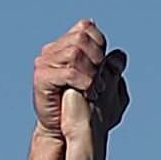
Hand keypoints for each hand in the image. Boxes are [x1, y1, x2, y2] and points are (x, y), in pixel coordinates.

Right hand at [32, 20, 126, 139]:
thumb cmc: (84, 109)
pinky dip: (84, 82)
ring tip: (95, 89)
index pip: (86, 27)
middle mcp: (52, 50)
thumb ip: (113, 69)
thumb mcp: (105, 86)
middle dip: (96, 59)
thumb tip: (119, 55)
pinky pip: (68, 72)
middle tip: (101, 80)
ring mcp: (44, 63)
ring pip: (75, 53)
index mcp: (65, 45)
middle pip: (81, 37)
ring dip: (91, 72)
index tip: (104, 65)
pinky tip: (88, 93)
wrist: (64, 132)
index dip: (99, 44)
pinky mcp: (41, 78)